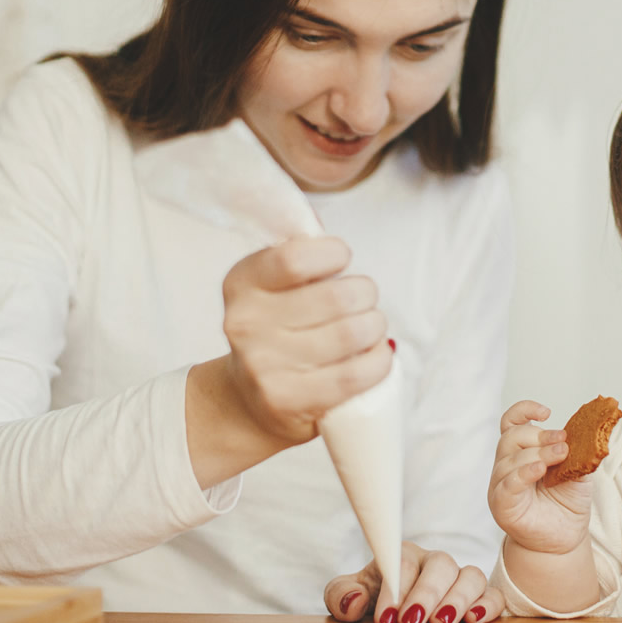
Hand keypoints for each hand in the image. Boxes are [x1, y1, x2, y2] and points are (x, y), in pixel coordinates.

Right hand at [217, 235, 391, 442]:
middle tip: (364, 300)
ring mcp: (263, 366)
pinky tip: (376, 355)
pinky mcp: (287, 400)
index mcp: (242, 284)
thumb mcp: (274, 284)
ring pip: (351, 334)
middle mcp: (245, 324)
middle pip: (337, 297)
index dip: (332, 253)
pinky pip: (355, 374)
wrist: (249, 399)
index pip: (296, 258)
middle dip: (365, 293)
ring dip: (375, 327)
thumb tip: (319, 222)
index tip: (341, 259)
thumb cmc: (277, 329)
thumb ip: (298, 251)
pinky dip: (379, 361)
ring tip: (370, 328)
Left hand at [324, 542, 502, 622]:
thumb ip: (341, 593)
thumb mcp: (352, 595)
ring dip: (458, 599)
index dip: (396, 589)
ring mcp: (459, 578)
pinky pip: (493, 594)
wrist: (395, 611)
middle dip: (427, 593)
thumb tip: (354, 600)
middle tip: (413, 621)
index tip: (386, 617)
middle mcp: (435, 562)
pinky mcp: (480, 597)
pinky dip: (488, 604)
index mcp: (404, 556)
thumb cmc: (376, 599)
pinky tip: (475, 619)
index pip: (404, 563)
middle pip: (440, 564)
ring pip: (470, 575)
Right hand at [487, 400, 592, 555]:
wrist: (565, 539)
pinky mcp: (502, 504)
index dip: (524, 411)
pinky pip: (508, 484)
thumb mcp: (577, 470)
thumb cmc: (567, 503)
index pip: (511, 422)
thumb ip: (576, 450)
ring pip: (510, 458)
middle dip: (539, 435)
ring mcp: (501, 484)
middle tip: (563, 443)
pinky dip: (523, 473)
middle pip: (512, 436)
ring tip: (561, 456)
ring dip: (539, 453)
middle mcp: (506, 464)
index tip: (546, 412)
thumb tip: (587, 430)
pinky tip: (539, 470)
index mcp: (521, 451)